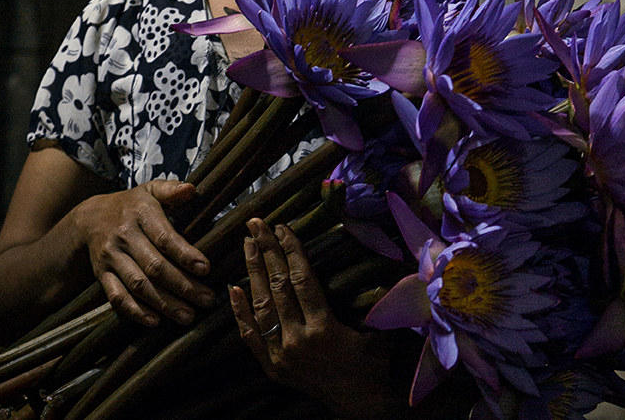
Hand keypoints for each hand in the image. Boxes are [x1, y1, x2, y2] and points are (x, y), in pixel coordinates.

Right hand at [73, 180, 214, 326]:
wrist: (89, 217)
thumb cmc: (131, 205)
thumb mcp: (150, 191)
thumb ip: (171, 190)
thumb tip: (191, 189)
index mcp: (140, 213)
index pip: (164, 237)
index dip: (185, 254)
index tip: (206, 268)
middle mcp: (124, 235)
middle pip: (154, 266)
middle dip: (183, 286)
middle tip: (207, 300)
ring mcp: (111, 257)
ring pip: (138, 284)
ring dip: (164, 303)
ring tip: (188, 316)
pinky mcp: (102, 274)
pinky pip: (116, 296)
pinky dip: (135, 311)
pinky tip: (155, 321)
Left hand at [229, 218, 390, 417]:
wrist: (363, 407)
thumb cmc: (376, 364)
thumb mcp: (380, 331)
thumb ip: (377, 299)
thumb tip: (391, 259)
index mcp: (324, 329)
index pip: (302, 279)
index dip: (291, 250)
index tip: (283, 227)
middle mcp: (298, 340)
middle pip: (278, 287)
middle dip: (266, 251)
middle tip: (255, 224)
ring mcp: (281, 356)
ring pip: (261, 306)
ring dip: (252, 272)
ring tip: (247, 243)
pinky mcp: (272, 368)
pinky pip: (251, 336)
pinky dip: (240, 312)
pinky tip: (233, 287)